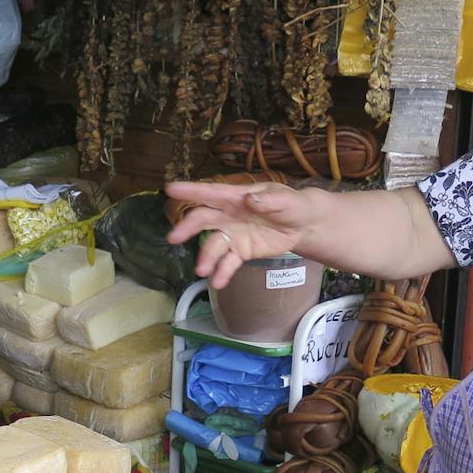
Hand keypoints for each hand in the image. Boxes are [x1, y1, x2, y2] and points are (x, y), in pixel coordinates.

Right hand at [165, 181, 317, 288]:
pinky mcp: (241, 251)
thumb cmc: (291, 205)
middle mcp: (229, 215)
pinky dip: (222, 272)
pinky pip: (228, 262)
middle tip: (174, 238)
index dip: (191, 190)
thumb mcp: (286, 200)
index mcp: (237, 197)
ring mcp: (233, 234)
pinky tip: (218, 282)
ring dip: (206, 257)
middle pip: (204, 219)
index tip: (170, 190)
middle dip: (188, 227)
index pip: (211, 193)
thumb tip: (250, 199)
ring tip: (202, 271)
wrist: (303, 226)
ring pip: (214, 245)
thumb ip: (269, 200)